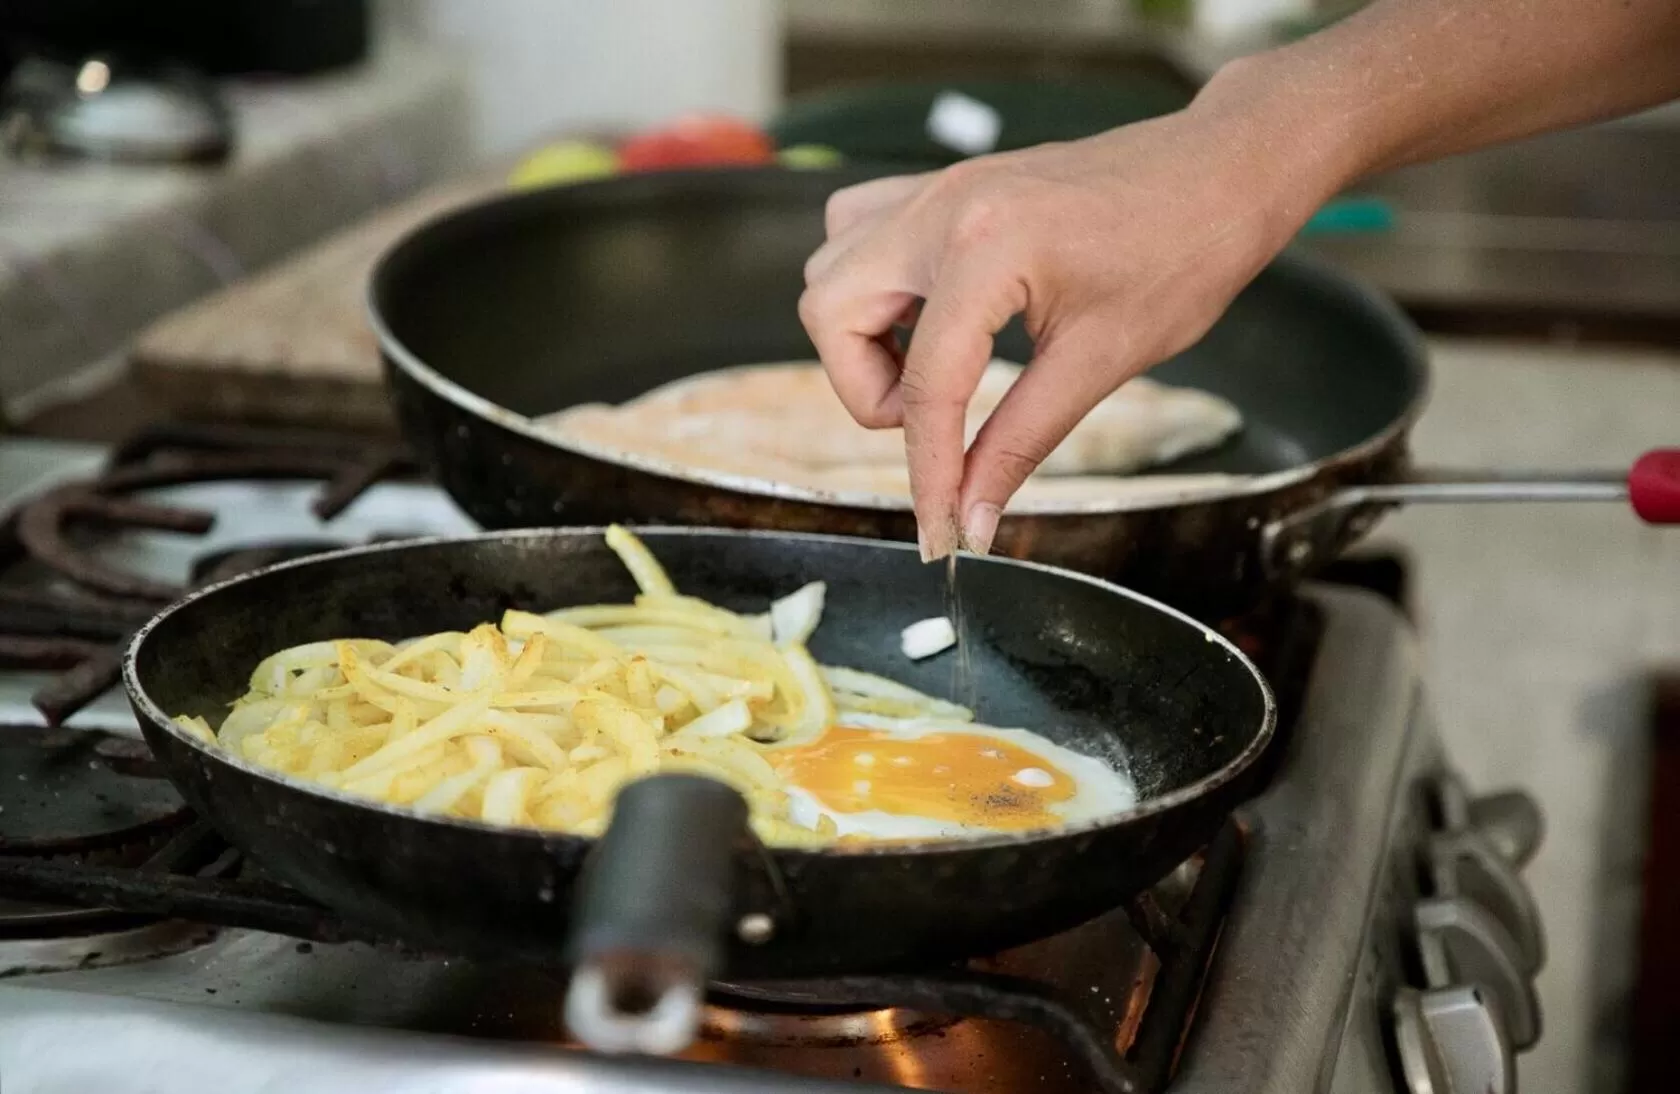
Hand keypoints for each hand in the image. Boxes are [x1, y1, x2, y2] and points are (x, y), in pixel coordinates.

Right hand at [797, 98, 1342, 558]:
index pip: (925, 384)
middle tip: (930, 421)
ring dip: (860, 335)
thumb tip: (971, 519)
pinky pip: (860, 229)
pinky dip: (873, 286)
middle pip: (830, 310)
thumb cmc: (1183, 254)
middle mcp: (943, 208)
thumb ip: (1019, 444)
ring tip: (930, 369)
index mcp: (987, 249)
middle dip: (863, 388)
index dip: (926, 472)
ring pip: (831, 266)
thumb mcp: (1102, 363)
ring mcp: (938, 188)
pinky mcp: (945, 186)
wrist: (1222, 172)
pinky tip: (930, 319)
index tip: (939, 532)